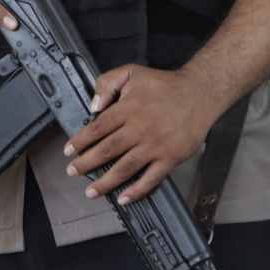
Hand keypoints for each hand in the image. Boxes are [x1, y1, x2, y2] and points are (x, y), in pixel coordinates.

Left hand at [63, 65, 221, 204]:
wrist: (199, 92)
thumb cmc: (166, 85)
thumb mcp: (132, 72)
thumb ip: (107, 83)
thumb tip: (94, 105)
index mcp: (128, 108)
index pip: (97, 128)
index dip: (80, 141)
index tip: (69, 151)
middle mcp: (139, 128)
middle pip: (107, 151)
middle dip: (86, 164)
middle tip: (73, 172)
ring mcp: (155, 145)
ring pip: (124, 168)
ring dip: (105, 182)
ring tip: (92, 191)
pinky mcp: (170, 157)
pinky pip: (150, 178)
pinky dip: (136, 190)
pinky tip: (124, 197)